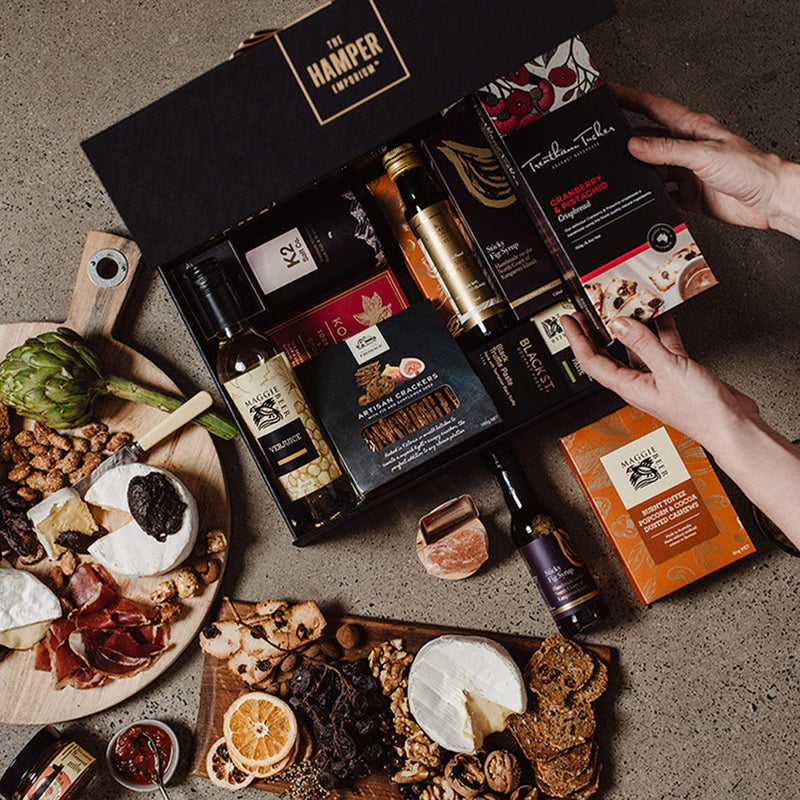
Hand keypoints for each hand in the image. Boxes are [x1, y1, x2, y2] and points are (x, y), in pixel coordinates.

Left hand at [562, 311, 799, 544]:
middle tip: (587, 311)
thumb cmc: (700, 411)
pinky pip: (662, 345)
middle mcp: (639, 382)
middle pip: (608, 353)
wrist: (732, 425)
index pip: (592, 361)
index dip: (577, 340)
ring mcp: (658, 376)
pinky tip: (660, 314)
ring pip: (636, 347)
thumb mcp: (668, 369)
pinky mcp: (678, 371)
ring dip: (630, 327)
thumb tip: (620, 324)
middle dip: (595, 332)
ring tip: (622, 306)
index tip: (569, 321)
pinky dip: (660, 329)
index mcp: (628, 386)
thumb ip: (644, 344)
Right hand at [610, 83, 799, 238]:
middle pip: (647, 142)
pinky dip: (651, 199)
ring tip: (623, 176)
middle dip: (626, 142)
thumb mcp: (703, 154)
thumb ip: (667, 151)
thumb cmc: (749, 168)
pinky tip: (643, 200)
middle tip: (605, 144)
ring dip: (639, 174)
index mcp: (691, 128)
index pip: (653, 108)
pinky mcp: (687, 194)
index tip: (610, 93)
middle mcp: (686, 148)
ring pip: (652, 170)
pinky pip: (661, 196)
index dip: (630, 98)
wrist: (767, 199)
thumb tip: (636, 145)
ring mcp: (685, 172)